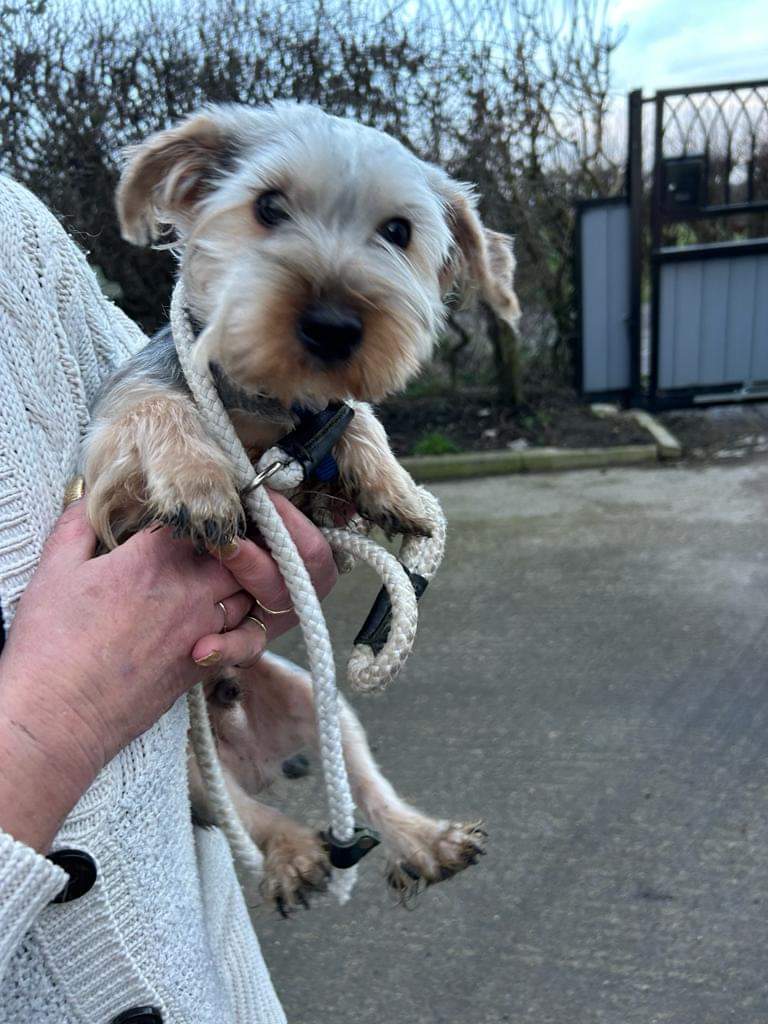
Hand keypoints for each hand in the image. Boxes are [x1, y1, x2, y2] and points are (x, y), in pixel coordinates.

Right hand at [0, 493, 337, 850]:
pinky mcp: (203, 665)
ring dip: (245, 580)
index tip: (194, 502)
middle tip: (226, 535)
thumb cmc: (53, 644)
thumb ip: (78, 525)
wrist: (61, 717)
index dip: (202, 505)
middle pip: (238, 553)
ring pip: (249, 593)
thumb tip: (87, 499)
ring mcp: (203, 629)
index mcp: (157, 558)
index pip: (201, 515)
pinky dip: (241, 622)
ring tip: (232, 571)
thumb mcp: (55, 569)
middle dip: (237, 542)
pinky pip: (244, 635)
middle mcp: (191, 591)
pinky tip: (224, 615)